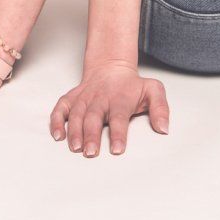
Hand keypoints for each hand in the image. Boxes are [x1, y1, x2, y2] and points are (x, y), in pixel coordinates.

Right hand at [48, 61, 170, 157]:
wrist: (111, 66)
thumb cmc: (132, 85)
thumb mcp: (153, 90)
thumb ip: (161, 108)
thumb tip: (164, 128)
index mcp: (120, 99)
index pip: (119, 117)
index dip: (118, 133)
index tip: (117, 149)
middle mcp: (100, 99)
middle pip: (94, 117)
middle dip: (92, 135)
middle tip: (91, 153)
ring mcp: (84, 98)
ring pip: (76, 115)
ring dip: (74, 131)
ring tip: (75, 148)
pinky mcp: (71, 98)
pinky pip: (60, 109)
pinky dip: (56, 121)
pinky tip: (57, 135)